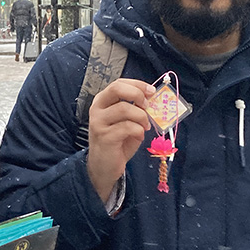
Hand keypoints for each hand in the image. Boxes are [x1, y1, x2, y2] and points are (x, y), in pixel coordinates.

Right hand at [85, 78, 155, 200]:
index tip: (151, 92)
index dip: (137, 84)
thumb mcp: (127, 121)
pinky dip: (138, 131)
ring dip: (141, 117)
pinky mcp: (105, 137)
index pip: (119, 83)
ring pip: (125, 108)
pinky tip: (138, 136)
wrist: (105, 166)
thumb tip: (151, 99)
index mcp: (102, 101)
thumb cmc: (117, 142)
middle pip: (117, 88)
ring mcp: (99, 122)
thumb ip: (135, 108)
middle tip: (147, 105)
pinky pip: (128, 127)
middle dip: (137, 94)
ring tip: (144, 126)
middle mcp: (97, 109)